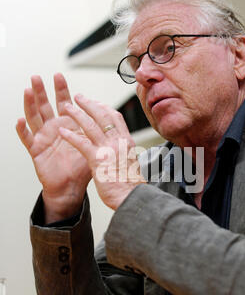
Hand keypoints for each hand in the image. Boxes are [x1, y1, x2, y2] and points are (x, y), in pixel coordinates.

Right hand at [16, 74, 91, 221]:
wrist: (73, 187)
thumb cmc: (82, 167)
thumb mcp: (93, 143)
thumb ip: (98, 129)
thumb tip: (111, 114)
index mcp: (68, 124)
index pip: (63, 102)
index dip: (60, 89)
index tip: (59, 75)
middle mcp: (53, 128)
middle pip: (45, 105)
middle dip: (41, 91)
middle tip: (38, 77)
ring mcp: (43, 138)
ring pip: (34, 117)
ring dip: (30, 104)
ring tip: (28, 91)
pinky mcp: (36, 150)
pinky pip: (28, 139)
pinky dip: (22, 130)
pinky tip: (20, 120)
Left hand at [58, 94, 146, 209]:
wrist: (132, 197)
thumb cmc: (131, 185)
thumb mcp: (131, 162)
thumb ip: (123, 152)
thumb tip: (119, 150)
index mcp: (127, 141)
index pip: (116, 117)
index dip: (104, 107)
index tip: (95, 103)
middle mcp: (119, 141)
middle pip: (103, 115)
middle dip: (88, 104)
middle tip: (78, 97)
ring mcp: (108, 149)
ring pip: (90, 125)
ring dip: (77, 114)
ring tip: (66, 108)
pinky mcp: (98, 159)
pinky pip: (81, 143)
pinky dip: (70, 135)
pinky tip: (62, 131)